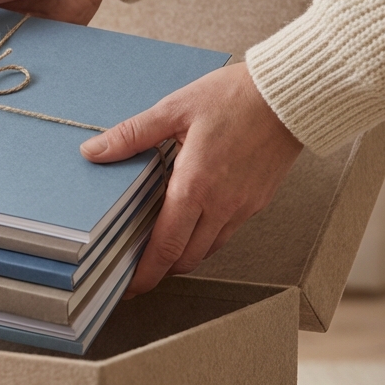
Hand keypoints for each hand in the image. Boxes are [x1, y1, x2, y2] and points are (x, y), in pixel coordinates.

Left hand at [80, 63, 302, 296]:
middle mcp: (221, 205)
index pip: (165, 247)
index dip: (145, 274)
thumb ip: (132, 135)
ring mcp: (243, 207)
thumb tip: (92, 151)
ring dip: (182, 257)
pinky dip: (204, 240)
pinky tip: (190, 226)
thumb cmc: (234, 97)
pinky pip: (226, 233)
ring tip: (158, 251)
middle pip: (186, 258)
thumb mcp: (174, 109)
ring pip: (208, 250)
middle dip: (159, 271)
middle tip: (134, 272)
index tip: (127, 289)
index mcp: (195, 186)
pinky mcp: (257, 201)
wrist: (291, 95)